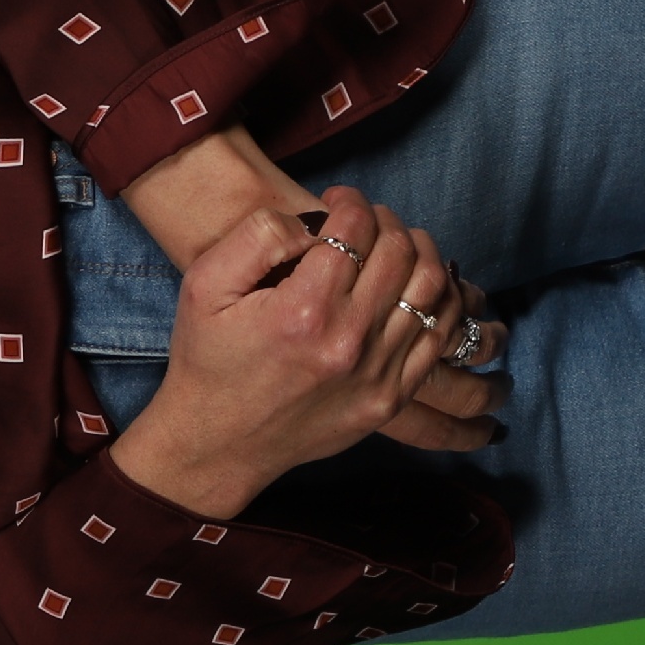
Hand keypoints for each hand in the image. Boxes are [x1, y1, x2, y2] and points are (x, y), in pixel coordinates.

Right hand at [106, 187, 493, 519]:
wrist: (216, 444)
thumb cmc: (206, 361)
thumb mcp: (203, 285)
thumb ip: (257, 237)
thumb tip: (313, 223)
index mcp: (303, 310)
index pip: (356, 228)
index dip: (351, 201)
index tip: (337, 200)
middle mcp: (349, 341)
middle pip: (401, 252)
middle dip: (386, 220)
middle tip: (365, 221)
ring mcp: (377, 374)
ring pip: (432, 290)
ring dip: (421, 254)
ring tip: (396, 247)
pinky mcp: (390, 399)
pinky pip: (440, 338)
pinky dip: (439, 302)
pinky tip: (413, 290)